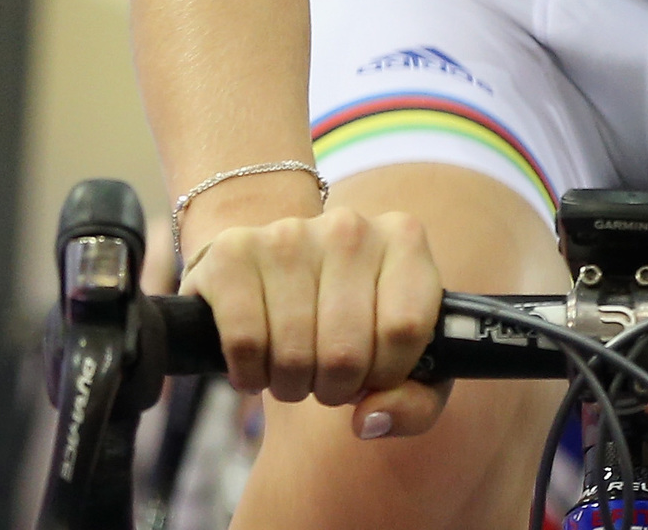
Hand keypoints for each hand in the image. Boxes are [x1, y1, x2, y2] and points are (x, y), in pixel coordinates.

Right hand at [185, 207, 448, 439]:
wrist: (274, 269)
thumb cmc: (350, 320)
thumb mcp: (402, 360)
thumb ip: (415, 403)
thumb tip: (371, 418)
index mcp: (403, 238)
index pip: (405, 330)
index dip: (386, 374)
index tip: (373, 375)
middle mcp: (349, 227)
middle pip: (347, 350)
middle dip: (335, 388)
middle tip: (326, 379)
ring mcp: (289, 234)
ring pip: (294, 352)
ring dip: (291, 385)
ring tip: (294, 371)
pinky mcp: (233, 252)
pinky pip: (245, 342)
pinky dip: (250, 374)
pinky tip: (257, 366)